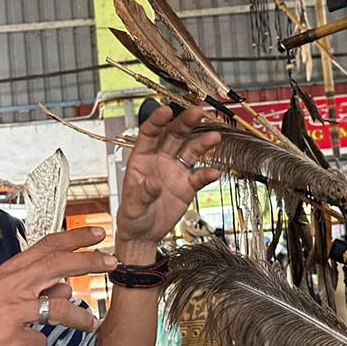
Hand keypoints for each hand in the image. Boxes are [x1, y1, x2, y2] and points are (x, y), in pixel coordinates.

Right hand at [0, 226, 113, 345]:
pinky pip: (41, 339)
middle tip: (112, 262)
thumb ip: (37, 288)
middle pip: (58, 265)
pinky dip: (39, 344)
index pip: (47, 246)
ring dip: (80, 318)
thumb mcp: (7, 295)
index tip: (97, 234)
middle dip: (89, 262)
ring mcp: (13, 311)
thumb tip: (65, 288)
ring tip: (91, 325)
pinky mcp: (14, 336)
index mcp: (12, 272)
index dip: (75, 238)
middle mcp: (13, 286)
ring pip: (59, 308)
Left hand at [115, 105, 220, 252]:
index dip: (158, 120)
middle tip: (197, 112)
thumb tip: (152, 183)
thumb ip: (142, 193)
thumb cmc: (132, 216)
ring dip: (203, 143)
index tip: (167, 110)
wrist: (143, 235)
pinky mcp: (187, 186)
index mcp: (141, 159)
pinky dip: (207, 174)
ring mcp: (175, 171)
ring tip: (215, 138)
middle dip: (185, 123)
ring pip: (190, 151)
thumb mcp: (132, 205)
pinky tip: (215, 172)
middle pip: (174, 135)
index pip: (150, 133)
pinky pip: (199, 176)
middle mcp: (160, 160)